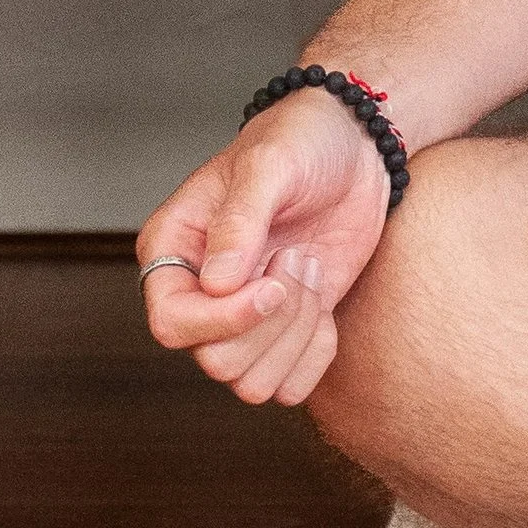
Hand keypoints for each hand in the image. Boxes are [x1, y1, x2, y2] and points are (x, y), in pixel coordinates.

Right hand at [136, 91, 393, 407]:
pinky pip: (290, 387)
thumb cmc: (302, 140)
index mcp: (174, 250)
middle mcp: (199, 294)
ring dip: (295, 334)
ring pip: (251, 384)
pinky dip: (315, 354)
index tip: (274, 286)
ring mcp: (243, 318)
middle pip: (216, 363)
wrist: (355, 147)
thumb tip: (218, 286)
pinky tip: (325, 305)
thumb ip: (240, 221)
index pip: (171, 324)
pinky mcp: (285, 332)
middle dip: (272, 321)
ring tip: (307, 270)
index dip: (224, 321)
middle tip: (297, 259)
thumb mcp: (270, 164)